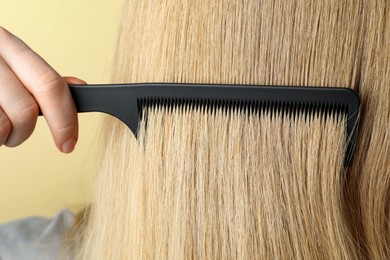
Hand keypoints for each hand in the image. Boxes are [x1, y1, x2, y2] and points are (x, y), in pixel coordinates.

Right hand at [0, 26, 84, 152]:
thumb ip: (39, 79)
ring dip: (5, 136)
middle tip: (18, 136)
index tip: (69, 142)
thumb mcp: (10, 67)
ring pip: (5, 124)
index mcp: (7, 45)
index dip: (65, 118)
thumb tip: (78, 87)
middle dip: (27, 131)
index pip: (49, 83)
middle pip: (27, 109)